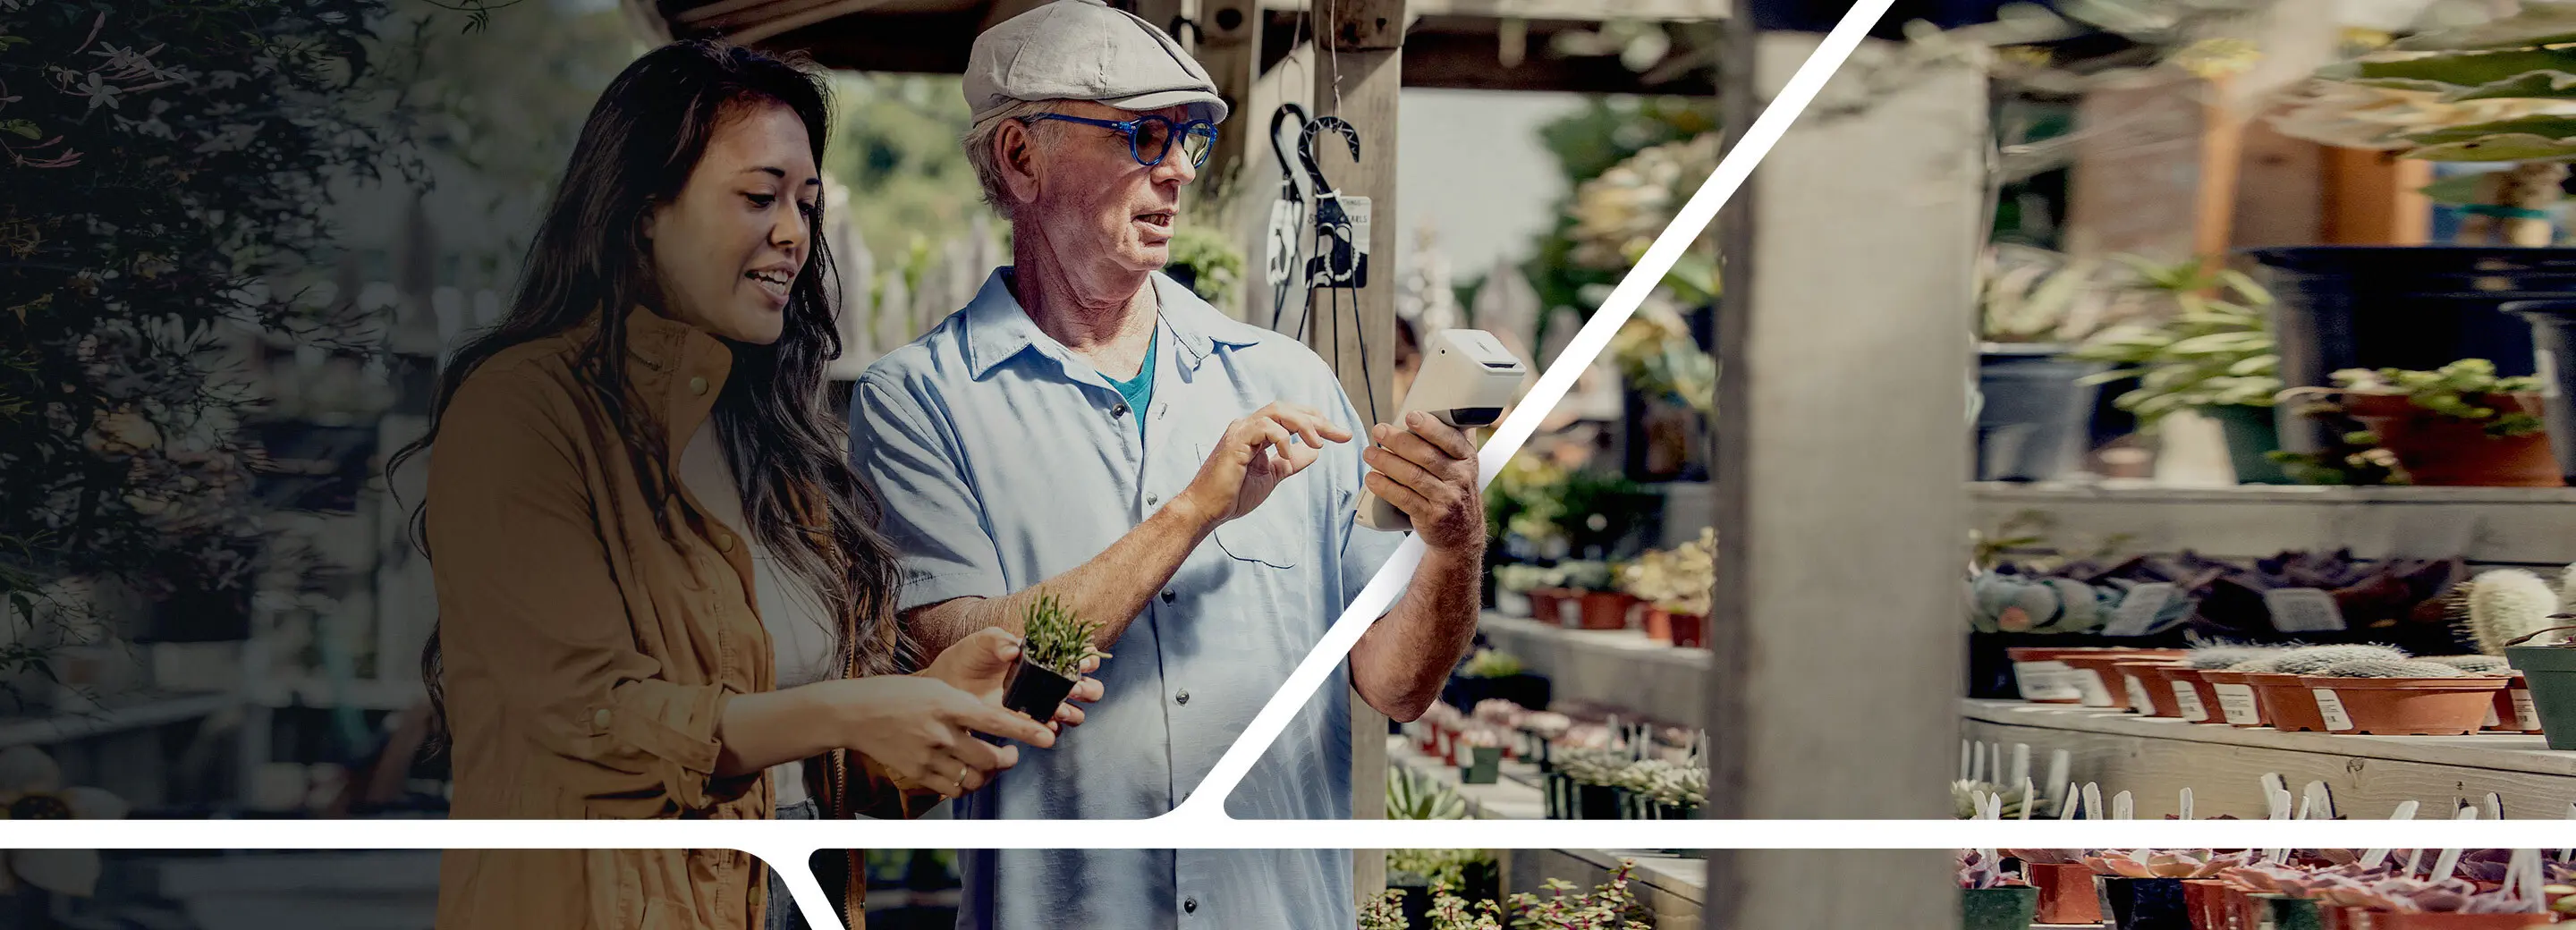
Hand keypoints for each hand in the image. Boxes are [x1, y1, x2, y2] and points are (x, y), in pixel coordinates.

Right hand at [817, 675, 1053, 798]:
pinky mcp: (916, 772)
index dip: (1025, 730)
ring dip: (989, 774)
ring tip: (989, 764)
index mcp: (948, 702)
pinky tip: (964, 771)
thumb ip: (965, 705)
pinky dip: (965, 784)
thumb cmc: (899, 695)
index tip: (1048, 738)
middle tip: (1011, 754)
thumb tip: (996, 722)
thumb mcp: (936, 688)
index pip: (995, 718)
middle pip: (990, 758)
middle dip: (1009, 759)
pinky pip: (953, 788)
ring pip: (975, 777)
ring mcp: (928, 755)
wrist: (855, 712)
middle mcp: (940, 731)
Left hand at [921, 626, 1102, 730]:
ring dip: (1074, 711)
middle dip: (1088, 689)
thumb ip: (999, 640)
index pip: (1078, 655)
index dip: (1088, 658)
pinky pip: (1051, 728)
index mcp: (1045, 654)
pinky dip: (1054, 728)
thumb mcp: (983, 641)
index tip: (1084, 663)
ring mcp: (1040, 701)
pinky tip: (1047, 724)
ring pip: (1074, 711)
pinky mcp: (1028, 722)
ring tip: (1059, 709)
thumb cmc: (970, 656)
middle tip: (1074, 689)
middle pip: (1086, 686)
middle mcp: (1048, 679)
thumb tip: (1013, 650)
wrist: (950, 683)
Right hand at [1177, 402, 1351, 525]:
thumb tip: (1313, 453)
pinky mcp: (1236, 440)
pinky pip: (1264, 427)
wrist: (1207, 509)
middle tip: (1340, 434)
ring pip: (1277, 411)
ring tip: (1318, 443)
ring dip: (1303, 424)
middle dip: (1317, 420)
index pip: (1291, 417)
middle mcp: (1248, 426)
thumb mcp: (1271, 476)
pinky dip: (1281, 438)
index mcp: (1257, 433)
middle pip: (1288, 409)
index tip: (1340, 436)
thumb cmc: (1233, 494)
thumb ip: (1290, 462)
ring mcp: (1241, 431)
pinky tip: (1288, 454)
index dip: (1317, 423)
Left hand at [1363, 411, 1484, 552]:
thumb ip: (1452, 438)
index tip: (1410, 416)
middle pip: (1426, 456)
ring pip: (1413, 477)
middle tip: (1378, 430)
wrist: (1462, 534)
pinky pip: (1405, 499)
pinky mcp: (1431, 517)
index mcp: (1467, 459)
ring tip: (1369, 453)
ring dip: (1387, 462)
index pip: (1450, 440)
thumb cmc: (1454, 489)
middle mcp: (1460, 478)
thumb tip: (1437, 403)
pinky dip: (1385, 488)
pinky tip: (1372, 479)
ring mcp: (1446, 499)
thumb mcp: (1462, 464)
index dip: (1429, 427)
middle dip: (1399, 441)